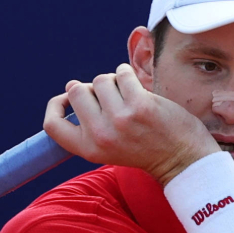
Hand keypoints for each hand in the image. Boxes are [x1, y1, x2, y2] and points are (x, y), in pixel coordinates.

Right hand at [43, 63, 220, 184]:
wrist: (182, 159)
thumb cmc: (144, 147)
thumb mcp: (108, 147)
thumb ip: (89, 125)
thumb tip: (73, 89)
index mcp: (89, 149)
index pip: (52, 124)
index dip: (55, 105)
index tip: (67, 97)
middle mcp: (101, 135)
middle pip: (76, 91)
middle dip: (92, 87)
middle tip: (110, 97)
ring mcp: (120, 119)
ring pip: (101, 80)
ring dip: (113, 81)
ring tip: (127, 95)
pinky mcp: (140, 105)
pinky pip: (122, 73)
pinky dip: (127, 73)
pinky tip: (136, 86)